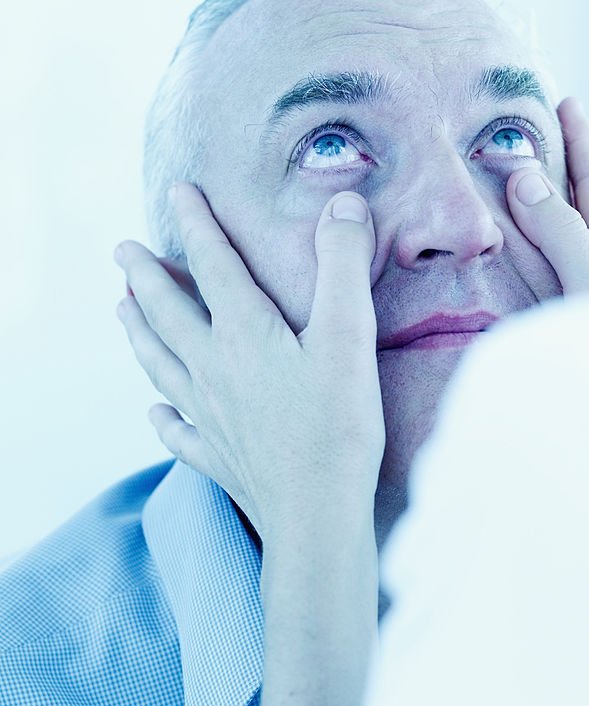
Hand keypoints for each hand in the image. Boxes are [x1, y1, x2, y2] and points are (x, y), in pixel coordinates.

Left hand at [113, 184, 383, 543]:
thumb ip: (343, 265)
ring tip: (121, 310)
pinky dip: (162, 418)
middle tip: (123, 250)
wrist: (316, 513)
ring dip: (139, 333)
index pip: (214, 266)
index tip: (180, 192)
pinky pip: (178, 432)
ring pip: (161, 364)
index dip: (198, 225)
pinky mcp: (218, 456)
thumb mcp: (350, 335)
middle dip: (146, 276)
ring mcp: (209, 415)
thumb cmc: (338, 425)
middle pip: (169, 312)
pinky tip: (154, 413)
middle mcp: (214, 369)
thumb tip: (343, 203)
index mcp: (245, 334)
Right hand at [506, 96, 588, 292]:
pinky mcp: (559, 316)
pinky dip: (517, 253)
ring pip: (555, 237)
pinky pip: (536, 272)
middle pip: (577, 201)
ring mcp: (581, 292)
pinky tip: (498, 258)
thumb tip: (524, 176)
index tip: (566, 103)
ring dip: (530, 209)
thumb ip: (562, 232)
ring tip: (498, 188)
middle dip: (554, 167)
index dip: (581, 140)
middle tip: (521, 138)